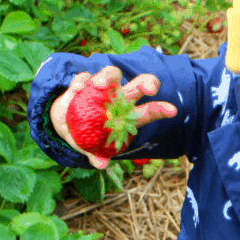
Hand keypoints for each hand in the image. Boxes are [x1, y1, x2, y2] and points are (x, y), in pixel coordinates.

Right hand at [49, 65, 176, 169]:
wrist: (66, 123)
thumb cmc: (87, 136)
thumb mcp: (91, 148)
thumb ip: (97, 156)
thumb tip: (101, 164)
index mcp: (127, 115)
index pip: (147, 112)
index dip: (160, 110)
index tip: (173, 110)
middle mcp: (119, 98)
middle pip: (138, 85)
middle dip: (148, 83)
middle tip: (151, 88)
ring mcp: (102, 89)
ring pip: (112, 74)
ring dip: (108, 77)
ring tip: (100, 86)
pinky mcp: (83, 83)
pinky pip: (84, 78)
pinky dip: (81, 82)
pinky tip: (77, 89)